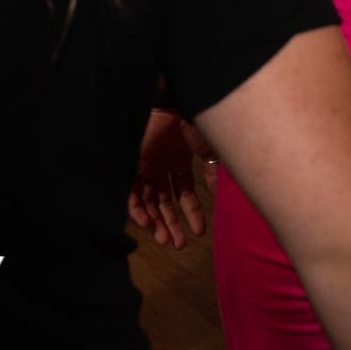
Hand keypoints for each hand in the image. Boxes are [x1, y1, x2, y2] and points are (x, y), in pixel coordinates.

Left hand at [124, 108, 209, 248]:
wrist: (175, 104)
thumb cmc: (195, 122)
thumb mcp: (210, 150)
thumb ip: (213, 171)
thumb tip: (219, 194)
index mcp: (179, 161)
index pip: (184, 194)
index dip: (191, 213)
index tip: (199, 233)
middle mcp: (161, 166)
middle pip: (164, 202)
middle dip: (171, 224)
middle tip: (177, 245)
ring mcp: (146, 166)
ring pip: (148, 201)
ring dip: (156, 222)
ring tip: (165, 240)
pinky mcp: (132, 165)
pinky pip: (131, 194)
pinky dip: (138, 210)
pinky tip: (149, 224)